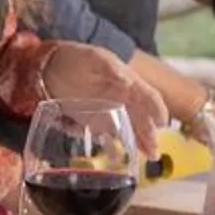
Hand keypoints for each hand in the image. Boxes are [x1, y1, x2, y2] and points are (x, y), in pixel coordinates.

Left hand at [42, 45, 173, 150]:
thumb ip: (110, 67)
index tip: (162, 122)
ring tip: (149, 156)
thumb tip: (127, 79)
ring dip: (141, 143)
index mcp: (128, 82)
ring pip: (131, 129)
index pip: (148, 96)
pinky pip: (110, 136)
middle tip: (155, 149)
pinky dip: (115, 147)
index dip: (157, 109)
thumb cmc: (77, 58)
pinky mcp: (97, 122)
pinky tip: (119, 157)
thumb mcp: (93, 57)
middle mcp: (124, 99)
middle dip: (150, 133)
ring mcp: (112, 112)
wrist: (52, 67)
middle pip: (142, 118)